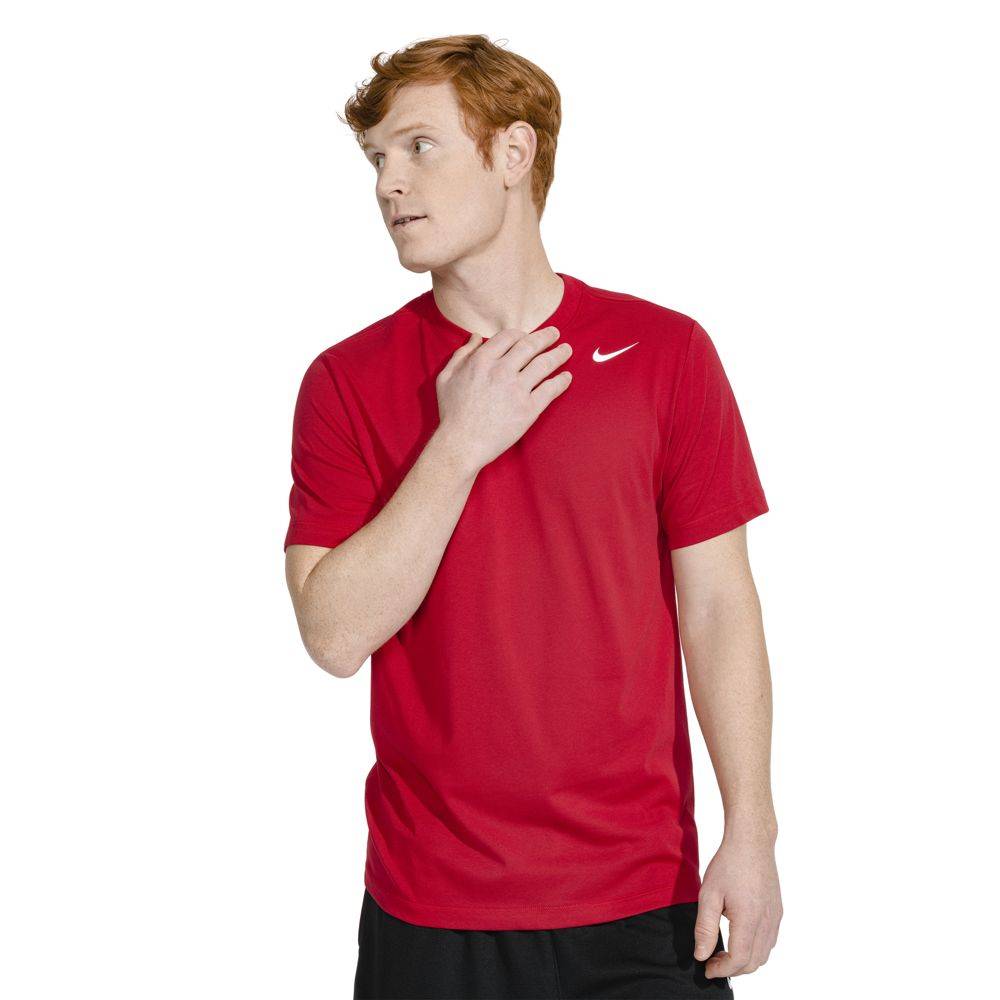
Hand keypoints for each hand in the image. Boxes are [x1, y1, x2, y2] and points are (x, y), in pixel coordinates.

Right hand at [434, 325, 572, 473]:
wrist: (461, 443)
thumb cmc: (452, 412)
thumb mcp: (446, 377)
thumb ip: (461, 354)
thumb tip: (475, 337)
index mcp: (482, 360)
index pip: (509, 337)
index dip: (521, 334)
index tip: (528, 336)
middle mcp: (502, 370)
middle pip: (530, 345)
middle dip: (546, 337)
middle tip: (555, 334)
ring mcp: (517, 389)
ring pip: (544, 363)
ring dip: (559, 354)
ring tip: (567, 350)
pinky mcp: (528, 409)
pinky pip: (550, 389)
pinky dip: (561, 381)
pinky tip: (567, 377)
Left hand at [693, 832, 782, 979]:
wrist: (751, 841)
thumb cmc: (728, 864)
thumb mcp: (708, 894)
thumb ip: (704, 928)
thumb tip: (701, 955)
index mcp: (750, 919)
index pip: (739, 959)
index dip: (722, 970)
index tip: (707, 969)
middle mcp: (767, 922)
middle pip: (754, 962)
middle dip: (732, 969)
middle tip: (711, 961)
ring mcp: (775, 917)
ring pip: (764, 954)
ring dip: (745, 961)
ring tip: (723, 951)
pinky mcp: (777, 911)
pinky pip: (769, 941)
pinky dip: (755, 949)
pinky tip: (738, 938)